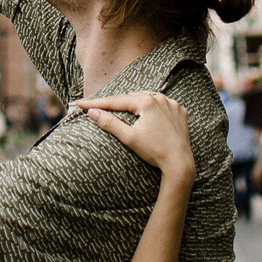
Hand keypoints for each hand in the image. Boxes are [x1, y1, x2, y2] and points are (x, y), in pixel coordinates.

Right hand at [79, 91, 195, 181]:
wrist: (180, 163)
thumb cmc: (155, 151)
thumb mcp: (129, 138)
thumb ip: (110, 123)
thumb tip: (92, 112)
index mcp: (146, 102)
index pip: (116, 101)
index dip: (97, 103)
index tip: (81, 104)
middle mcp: (161, 98)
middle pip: (132, 98)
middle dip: (116, 102)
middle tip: (99, 105)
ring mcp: (172, 104)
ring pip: (148, 99)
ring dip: (135, 103)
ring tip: (122, 107)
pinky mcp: (180, 112)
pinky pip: (163, 105)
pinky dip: (153, 107)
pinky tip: (148, 113)